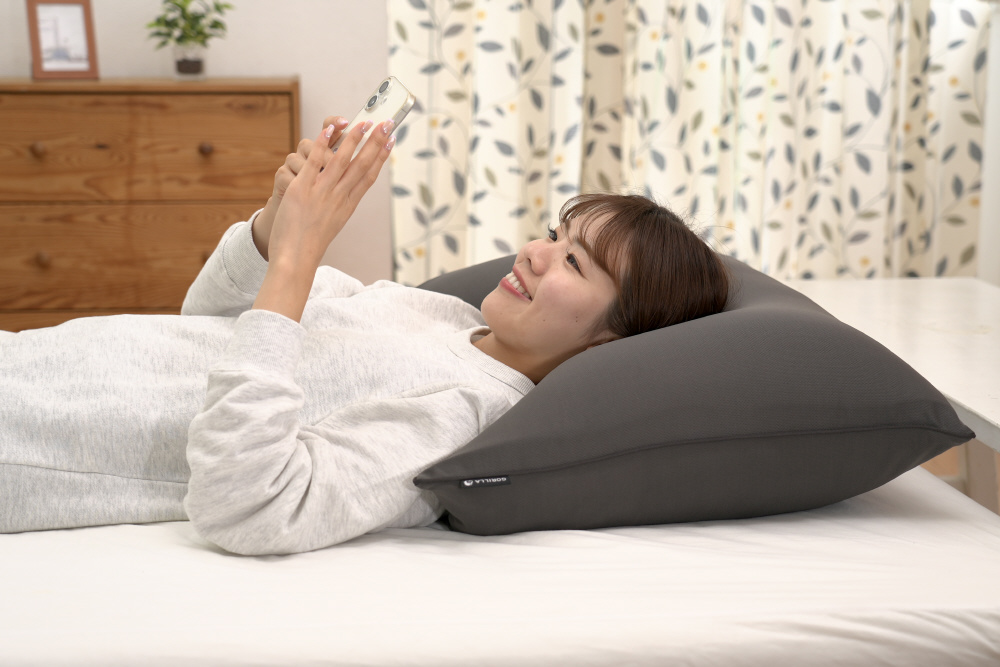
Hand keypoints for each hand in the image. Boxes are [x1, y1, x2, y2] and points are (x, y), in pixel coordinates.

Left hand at [252, 118, 395, 321]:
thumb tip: (346, 189)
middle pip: (362, 165)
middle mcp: (339, 197)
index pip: (369, 176)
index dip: (382, 157)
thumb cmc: (311, 242)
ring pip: (342, 161)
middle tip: (388, 123)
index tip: (391, 141)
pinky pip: (315, 162)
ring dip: (354, 139)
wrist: (296, 257)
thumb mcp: (332, 221)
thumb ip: (340, 202)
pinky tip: (330, 129)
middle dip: (376, 142)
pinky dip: (324, 144)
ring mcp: (322, 193)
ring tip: (364, 122)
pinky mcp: (303, 190)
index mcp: (348, 205)